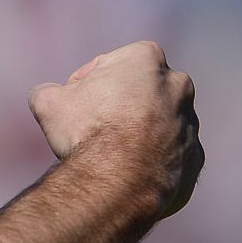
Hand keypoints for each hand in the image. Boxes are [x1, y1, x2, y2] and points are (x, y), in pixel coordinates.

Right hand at [28, 41, 202, 218]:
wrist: (119, 183)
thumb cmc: (87, 132)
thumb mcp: (47, 102)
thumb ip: (49, 91)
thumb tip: (47, 96)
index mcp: (146, 59)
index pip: (109, 64)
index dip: (86, 83)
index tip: (74, 104)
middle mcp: (178, 86)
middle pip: (139, 92)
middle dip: (118, 106)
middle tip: (91, 128)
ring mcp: (190, 125)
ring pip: (157, 126)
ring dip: (136, 136)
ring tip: (107, 156)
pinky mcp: (194, 161)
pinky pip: (168, 158)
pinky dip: (150, 164)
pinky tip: (126, 175)